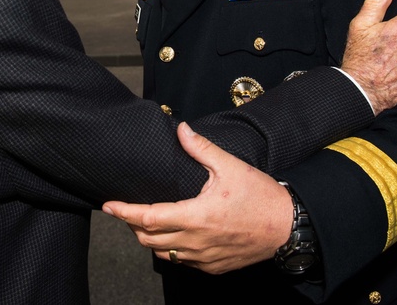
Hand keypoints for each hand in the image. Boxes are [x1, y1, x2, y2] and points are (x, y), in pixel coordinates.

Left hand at [102, 123, 292, 273]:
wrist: (287, 227)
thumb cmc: (260, 197)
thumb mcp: (231, 166)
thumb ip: (201, 149)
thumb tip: (182, 130)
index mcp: (196, 216)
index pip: (149, 218)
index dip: (125, 212)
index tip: (109, 206)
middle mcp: (196, 242)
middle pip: (149, 240)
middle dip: (132, 226)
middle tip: (126, 210)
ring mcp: (204, 258)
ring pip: (163, 254)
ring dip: (150, 239)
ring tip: (147, 222)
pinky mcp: (213, 266)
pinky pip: (182, 262)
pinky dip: (171, 249)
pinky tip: (174, 235)